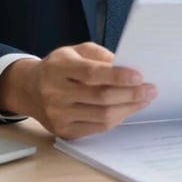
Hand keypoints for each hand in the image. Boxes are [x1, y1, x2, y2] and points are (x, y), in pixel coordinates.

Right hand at [0, 42, 156, 138]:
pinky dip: (116, 119)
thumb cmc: (59, 66)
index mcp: (59, 68)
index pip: (91, 74)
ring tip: (144, 99)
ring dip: (128, 108)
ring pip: (101, 116)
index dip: (118, 76)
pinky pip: (96, 128)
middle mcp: (55, 93)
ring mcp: (58, 115)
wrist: (30, 89)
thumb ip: (100, 56)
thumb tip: (127, 66)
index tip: (140, 76)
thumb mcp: (76, 50)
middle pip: (100, 98)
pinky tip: (127, 109)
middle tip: (151, 89)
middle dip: (130, 94)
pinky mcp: (63, 131)